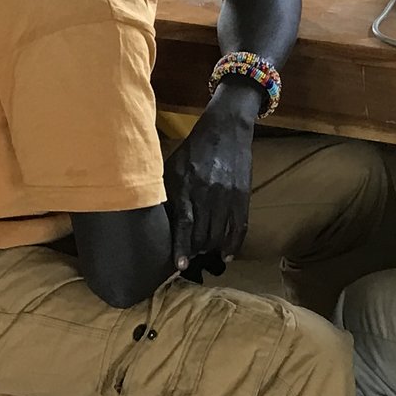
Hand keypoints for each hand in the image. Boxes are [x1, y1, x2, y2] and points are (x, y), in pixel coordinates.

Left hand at [163, 92, 257, 270]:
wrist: (226, 129)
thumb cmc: (193, 150)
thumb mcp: (172, 167)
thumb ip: (166, 193)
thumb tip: (153, 222)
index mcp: (186, 185)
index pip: (184, 223)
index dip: (182, 247)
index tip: (179, 265)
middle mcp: (207, 191)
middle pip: (203, 233)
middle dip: (196, 250)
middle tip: (189, 259)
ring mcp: (227, 194)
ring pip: (220, 233)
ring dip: (211, 248)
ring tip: (203, 254)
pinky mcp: (242, 195)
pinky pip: (239, 226)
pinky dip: (234, 244)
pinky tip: (227, 254)